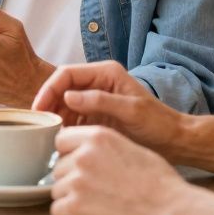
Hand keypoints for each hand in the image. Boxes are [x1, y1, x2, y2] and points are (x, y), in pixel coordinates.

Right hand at [33, 60, 183, 157]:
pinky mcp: (96, 116)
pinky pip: (73, 119)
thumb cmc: (159, 124)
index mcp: (106, 73)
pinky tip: (60, 140)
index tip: (39, 109)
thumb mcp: (132, 111)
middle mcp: (98, 83)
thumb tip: (68, 96)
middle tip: (38, 125)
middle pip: (62, 88)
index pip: (67, 74)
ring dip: (55, 117)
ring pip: (64, 104)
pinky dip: (64, 128)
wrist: (175, 141)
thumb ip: (101, 101)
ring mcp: (96, 100)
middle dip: (48, 104)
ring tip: (47, 135)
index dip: (49, 89)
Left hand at [50, 126, 188, 214]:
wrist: (169, 213)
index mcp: (98, 136)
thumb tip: (87, 151)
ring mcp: (77, 180)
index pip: (62, 140)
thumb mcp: (131, 149)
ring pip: (57, 188)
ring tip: (95, 204)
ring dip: (71, 198)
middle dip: (72, 178)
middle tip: (94, 190)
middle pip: (59, 166)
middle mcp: (84, 155)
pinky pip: (57, 209)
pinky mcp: (75, 205)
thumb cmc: (159, 185)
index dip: (69, 154)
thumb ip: (104, 147)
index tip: (78, 165)